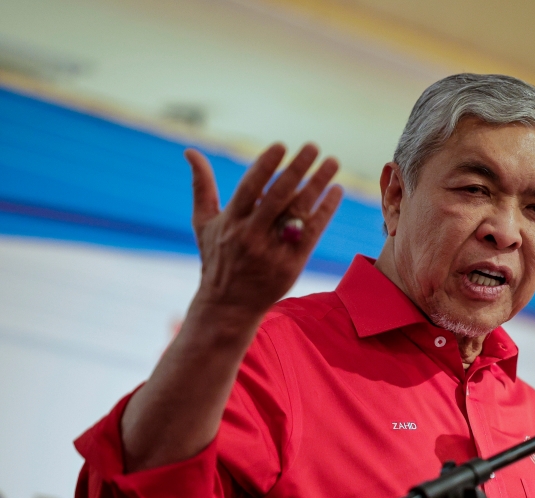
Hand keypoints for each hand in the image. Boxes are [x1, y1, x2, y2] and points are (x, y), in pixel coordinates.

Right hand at [186, 143, 342, 319]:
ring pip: (299, 212)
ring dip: (318, 184)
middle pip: (278, 196)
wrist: (229, 305)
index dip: (265, 166)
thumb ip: (201, 186)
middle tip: (313, 146)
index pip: (250, 188)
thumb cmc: (217, 259)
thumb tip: (190, 151)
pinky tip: (336, 191)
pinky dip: (325, 210)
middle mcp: (251, 235)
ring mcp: (273, 250)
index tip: (281, 146)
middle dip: (297, 169)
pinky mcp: (292, 263)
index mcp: (231, 222)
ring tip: (332, 163)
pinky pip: (313, 232)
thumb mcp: (204, 224)